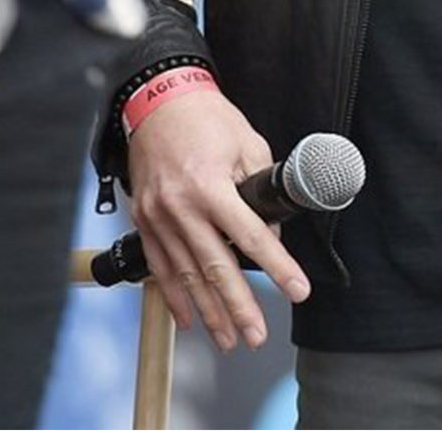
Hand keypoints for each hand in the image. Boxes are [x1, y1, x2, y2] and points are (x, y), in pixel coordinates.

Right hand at [127, 88, 310, 350]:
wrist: (159, 102)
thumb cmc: (207, 119)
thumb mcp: (248, 144)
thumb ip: (260, 187)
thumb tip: (269, 229)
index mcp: (211, 186)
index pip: (251, 237)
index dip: (278, 267)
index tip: (297, 291)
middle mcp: (181, 207)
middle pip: (216, 268)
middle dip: (239, 307)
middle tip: (256, 336)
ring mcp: (158, 218)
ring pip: (187, 276)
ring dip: (209, 312)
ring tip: (229, 338)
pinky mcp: (144, 221)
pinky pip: (160, 267)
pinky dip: (175, 296)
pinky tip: (190, 317)